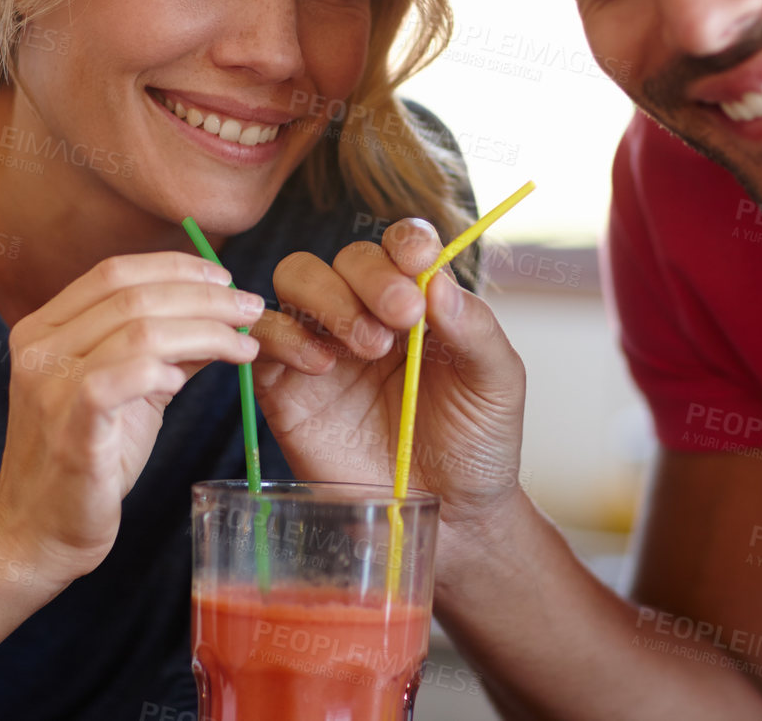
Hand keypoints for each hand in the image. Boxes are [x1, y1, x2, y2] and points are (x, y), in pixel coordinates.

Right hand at [0, 253, 263, 586]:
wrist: (35, 532)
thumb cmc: (86, 458)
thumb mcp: (127, 390)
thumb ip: (164, 349)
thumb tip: (223, 315)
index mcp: (44, 328)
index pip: (114, 272)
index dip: (175, 267)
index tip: (223, 278)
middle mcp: (39, 348)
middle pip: (133, 295)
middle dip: (204, 297)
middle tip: (250, 309)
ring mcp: (50, 387)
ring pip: (138, 331)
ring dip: (204, 331)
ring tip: (244, 344)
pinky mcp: (71, 428)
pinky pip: (124, 378)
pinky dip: (165, 368)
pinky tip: (189, 379)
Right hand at [253, 219, 526, 558]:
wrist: (448, 519)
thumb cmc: (476, 444)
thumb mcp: (496, 383)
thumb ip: (475, 328)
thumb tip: (437, 280)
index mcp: (419, 302)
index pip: (400, 245)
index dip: (405, 242)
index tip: (418, 260)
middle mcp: (367, 313)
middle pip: (347, 258)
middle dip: (373, 277)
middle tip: (403, 317)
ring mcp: (323, 346)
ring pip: (297, 278)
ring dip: (329, 297)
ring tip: (369, 346)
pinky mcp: (286, 386)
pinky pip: (265, 336)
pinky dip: (285, 336)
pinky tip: (323, 366)